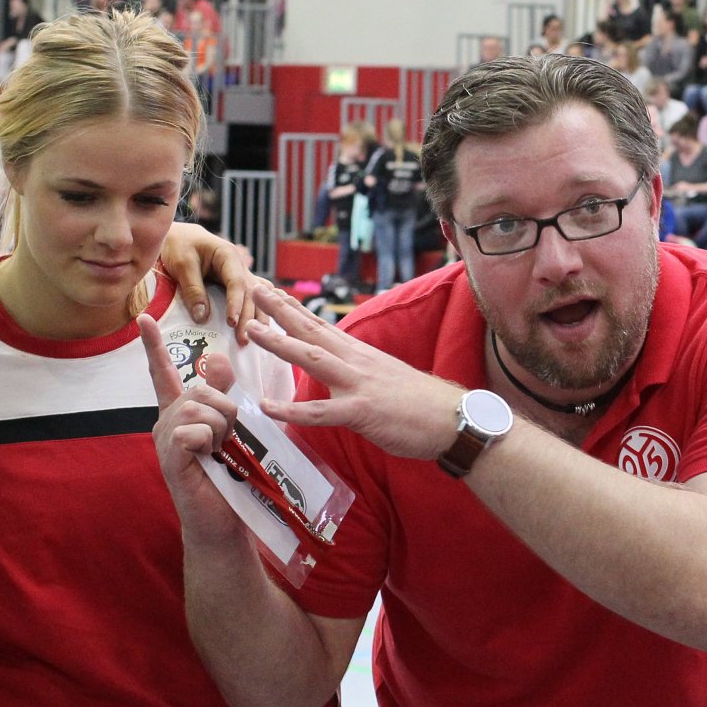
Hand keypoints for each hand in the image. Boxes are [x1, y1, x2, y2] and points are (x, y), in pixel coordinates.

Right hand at [140, 314, 254, 543]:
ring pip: (199, 408)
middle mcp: (168, 423)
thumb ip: (224, 395)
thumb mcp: (233, 430)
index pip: (164, 374)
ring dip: (221, 428)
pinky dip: (207, 441)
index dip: (153, 346)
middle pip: (200, 389)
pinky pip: (190, 431)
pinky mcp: (170, 458)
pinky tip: (207, 459)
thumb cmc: (230, 478)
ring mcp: (166, 440)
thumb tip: (217, 357)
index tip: (142, 317)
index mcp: (181, 414)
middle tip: (229, 441)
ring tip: (220, 453)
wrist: (224, 523)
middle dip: (226, 410)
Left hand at [158, 223, 267, 343]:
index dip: (236, 303)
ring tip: (255, 339)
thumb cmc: (178, 245)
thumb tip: (202, 318)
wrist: (178, 237)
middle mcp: (239, 266)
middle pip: (250, 293)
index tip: (232, 323)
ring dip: (257, 317)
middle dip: (249, 317)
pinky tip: (262, 328)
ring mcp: (240, 275)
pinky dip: (257, 311)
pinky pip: (251, 298)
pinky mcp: (235, 285)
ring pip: (256, 297)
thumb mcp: (182, 264)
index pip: (237, 282)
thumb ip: (193, 289)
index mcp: (227, 256)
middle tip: (244, 340)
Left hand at [244, 285, 462, 459]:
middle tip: (252, 287)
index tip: (271, 290)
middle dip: (279, 308)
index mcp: (360, 354)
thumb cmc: (421, 404)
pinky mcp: (362, 411)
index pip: (321, 324)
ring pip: (312, 358)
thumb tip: (342, 371)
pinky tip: (267, 407)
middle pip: (312, 329)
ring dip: (280, 343)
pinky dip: (292, 410)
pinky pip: (320, 412)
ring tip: (252, 330)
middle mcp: (356, 362)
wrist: (454, 419)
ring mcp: (358, 384)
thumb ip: (359, 371)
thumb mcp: (385, 377)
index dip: (294, 307)